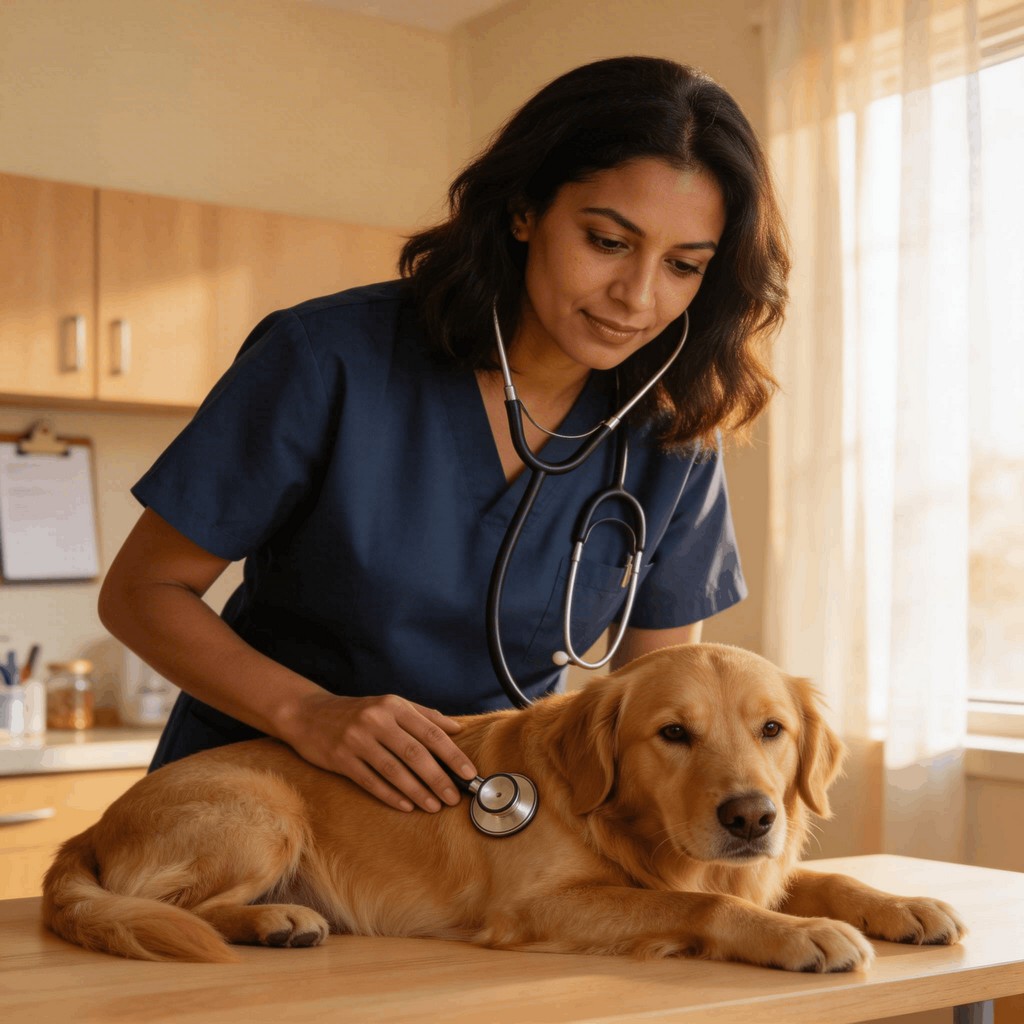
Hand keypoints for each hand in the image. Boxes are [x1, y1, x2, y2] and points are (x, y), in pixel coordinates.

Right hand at [284, 691, 477, 812]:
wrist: (309, 714)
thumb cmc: (358, 712)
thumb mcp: (390, 705)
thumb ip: (424, 716)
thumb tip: (457, 729)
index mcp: (393, 705)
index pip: (430, 731)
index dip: (452, 754)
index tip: (469, 773)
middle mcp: (376, 720)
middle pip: (415, 753)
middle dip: (438, 778)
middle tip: (454, 797)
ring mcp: (357, 740)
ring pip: (394, 770)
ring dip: (417, 791)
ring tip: (434, 806)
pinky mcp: (341, 759)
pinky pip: (370, 781)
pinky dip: (391, 795)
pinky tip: (406, 806)